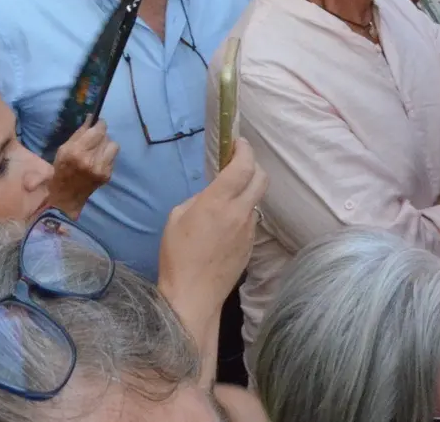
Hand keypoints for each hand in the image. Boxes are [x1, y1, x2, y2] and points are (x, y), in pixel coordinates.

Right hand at [47, 118, 118, 218]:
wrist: (66, 196)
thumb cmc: (62, 169)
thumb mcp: (64, 148)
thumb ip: (80, 133)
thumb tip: (92, 118)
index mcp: (78, 151)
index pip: (98, 130)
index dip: (100, 124)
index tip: (98, 123)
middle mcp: (91, 160)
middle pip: (107, 136)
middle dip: (101, 135)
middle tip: (95, 139)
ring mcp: (101, 169)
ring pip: (114, 146)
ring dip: (107, 145)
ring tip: (98, 150)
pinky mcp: (108, 175)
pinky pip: (113, 158)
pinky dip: (107, 156)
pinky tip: (98, 161)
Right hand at [157, 138, 267, 340]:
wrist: (193, 297)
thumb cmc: (177, 256)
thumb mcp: (177, 217)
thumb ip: (199, 199)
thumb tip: (212, 195)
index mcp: (218, 202)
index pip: (243, 166)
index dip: (244, 149)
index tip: (237, 142)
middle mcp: (239, 213)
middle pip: (261, 178)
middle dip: (253, 165)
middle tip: (238, 164)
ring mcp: (248, 231)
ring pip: (257, 200)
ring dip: (248, 191)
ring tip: (229, 197)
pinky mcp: (251, 247)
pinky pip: (251, 220)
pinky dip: (243, 213)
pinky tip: (227, 224)